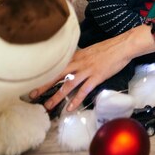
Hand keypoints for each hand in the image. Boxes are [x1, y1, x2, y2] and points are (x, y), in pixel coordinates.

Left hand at [30, 25, 154, 111]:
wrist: (122, 46)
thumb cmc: (108, 48)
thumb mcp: (90, 50)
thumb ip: (79, 57)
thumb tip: (72, 63)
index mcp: (76, 55)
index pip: (56, 65)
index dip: (45, 72)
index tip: (33, 79)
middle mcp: (78, 63)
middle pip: (57, 75)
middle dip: (43, 85)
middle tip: (32, 94)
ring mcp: (87, 70)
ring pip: (68, 85)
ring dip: (56, 96)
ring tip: (48, 106)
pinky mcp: (96, 77)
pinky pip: (84, 90)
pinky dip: (76, 100)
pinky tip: (70, 108)